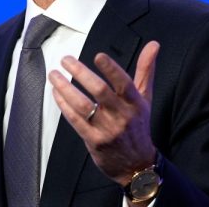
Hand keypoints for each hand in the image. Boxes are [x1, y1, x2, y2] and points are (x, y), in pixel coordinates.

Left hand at [49, 41, 159, 186]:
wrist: (136, 165)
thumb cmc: (138, 125)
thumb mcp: (145, 98)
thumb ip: (146, 70)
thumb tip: (154, 44)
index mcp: (135, 103)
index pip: (124, 83)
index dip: (112, 69)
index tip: (98, 56)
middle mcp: (122, 116)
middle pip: (100, 91)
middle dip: (80, 73)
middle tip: (66, 59)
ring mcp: (107, 129)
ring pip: (83, 105)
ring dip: (65, 88)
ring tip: (54, 74)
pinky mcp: (94, 141)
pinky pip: (75, 120)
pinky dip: (64, 105)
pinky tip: (56, 92)